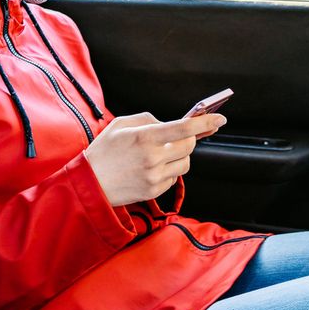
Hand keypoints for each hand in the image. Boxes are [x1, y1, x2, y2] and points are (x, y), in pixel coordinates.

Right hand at [82, 112, 226, 206]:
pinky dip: (169, 171)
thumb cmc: (103, 151)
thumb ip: (148, 120)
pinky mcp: (153, 191)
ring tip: (161, 154)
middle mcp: (152, 158)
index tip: (219, 119)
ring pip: (185, 164)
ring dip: (179, 156)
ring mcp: (154, 177)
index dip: (205, 122)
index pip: (184, 128)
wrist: (89, 184)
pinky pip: (174, 178)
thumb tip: (170, 125)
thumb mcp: (121, 124)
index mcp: (144, 137)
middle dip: (189, 139)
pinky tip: (152, 168)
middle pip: (189, 147)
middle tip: (179, 137)